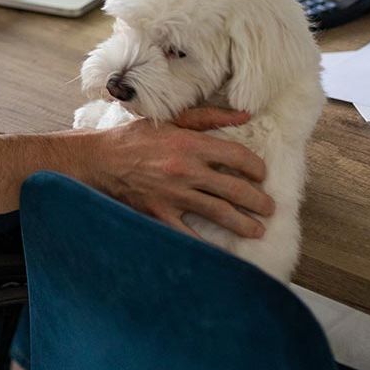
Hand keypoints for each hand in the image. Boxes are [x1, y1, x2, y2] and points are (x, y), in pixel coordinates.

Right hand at [90, 106, 272, 239]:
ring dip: (244, 224)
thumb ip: (209, 116)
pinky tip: (223, 254)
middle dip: (259, 201)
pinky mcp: (161, 215)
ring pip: (220, 213)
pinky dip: (207, 247)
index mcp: (191, 144)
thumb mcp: (172, 119)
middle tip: (269, 208)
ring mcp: (174, 196)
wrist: (100, 160)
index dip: (257, 168)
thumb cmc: (136, 137)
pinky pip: (189, 236)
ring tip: (257, 230)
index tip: (262, 175)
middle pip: (235, 190)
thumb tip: (244, 115)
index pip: (238, 157)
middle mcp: (187, 171)